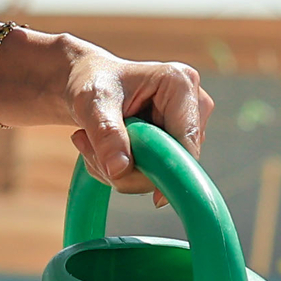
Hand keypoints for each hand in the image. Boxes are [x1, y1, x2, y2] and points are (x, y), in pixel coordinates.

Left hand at [63, 46, 208, 195]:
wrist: (87, 83)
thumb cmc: (92, 82)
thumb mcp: (92, 102)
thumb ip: (106, 134)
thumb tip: (119, 170)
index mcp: (180, 84)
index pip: (185, 141)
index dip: (170, 171)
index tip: (154, 198)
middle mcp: (193, 103)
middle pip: (175, 161)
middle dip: (133, 169)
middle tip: (93, 153)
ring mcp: (187, 124)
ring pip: (163, 172)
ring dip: (124, 172)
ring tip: (95, 146)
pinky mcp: (177, 141)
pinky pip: (156, 174)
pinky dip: (126, 172)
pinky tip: (107, 151)